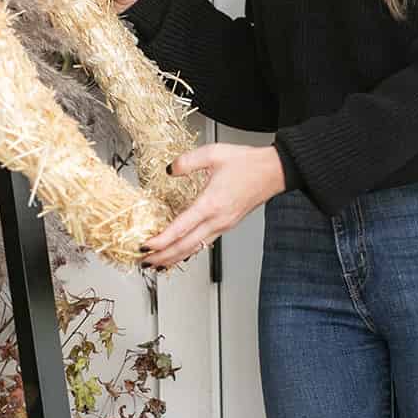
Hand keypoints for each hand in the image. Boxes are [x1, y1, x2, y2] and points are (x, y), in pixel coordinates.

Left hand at [142, 143, 285, 269]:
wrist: (273, 171)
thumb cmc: (248, 164)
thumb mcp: (213, 153)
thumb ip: (186, 162)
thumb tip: (169, 170)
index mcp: (210, 203)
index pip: (180, 228)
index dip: (160, 241)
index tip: (145, 246)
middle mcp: (217, 220)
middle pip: (185, 246)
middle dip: (162, 256)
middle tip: (144, 261)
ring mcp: (223, 226)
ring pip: (194, 249)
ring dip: (174, 258)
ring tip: (157, 263)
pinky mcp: (226, 226)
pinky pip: (204, 244)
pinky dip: (188, 252)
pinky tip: (180, 253)